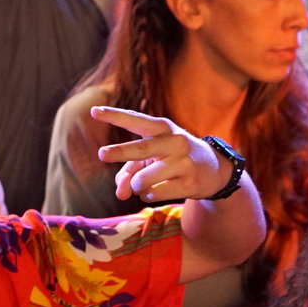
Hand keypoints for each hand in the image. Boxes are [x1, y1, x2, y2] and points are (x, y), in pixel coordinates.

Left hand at [92, 105, 234, 204]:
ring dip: (136, 186)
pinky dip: (147, 195)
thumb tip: (120, 194)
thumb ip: (129, 172)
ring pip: (143, 180)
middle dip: (120, 151)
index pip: (136, 121)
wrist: (213, 169)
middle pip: (142, 149)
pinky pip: (153, 194)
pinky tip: (157, 190)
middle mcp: (174, 142)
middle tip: (102, 153)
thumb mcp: (151, 158)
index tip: (94, 111)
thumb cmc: (172, 159)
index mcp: (162, 128)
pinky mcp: (189, 183)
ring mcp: (184, 163)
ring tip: (141, 184)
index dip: (115, 116)